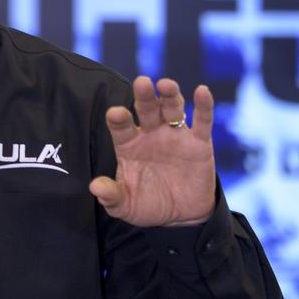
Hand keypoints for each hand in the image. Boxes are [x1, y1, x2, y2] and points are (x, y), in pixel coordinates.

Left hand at [90, 76, 215, 226]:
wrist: (182, 216)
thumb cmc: (149, 205)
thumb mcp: (126, 206)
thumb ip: (111, 196)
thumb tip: (95, 187)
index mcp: (130, 145)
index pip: (121, 126)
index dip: (118, 118)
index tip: (115, 113)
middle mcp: (152, 134)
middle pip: (146, 109)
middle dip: (144, 96)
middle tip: (142, 83)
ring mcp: (176, 136)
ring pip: (172, 108)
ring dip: (170, 95)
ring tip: (166, 85)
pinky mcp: (199, 143)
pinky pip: (203, 121)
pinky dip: (204, 105)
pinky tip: (202, 91)